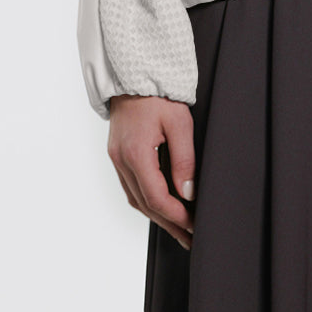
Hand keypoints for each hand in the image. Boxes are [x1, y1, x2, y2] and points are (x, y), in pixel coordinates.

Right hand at [107, 95, 195, 249]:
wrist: (135, 73)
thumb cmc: (159, 93)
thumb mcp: (180, 122)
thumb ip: (184, 159)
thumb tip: (188, 192)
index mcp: (136, 153)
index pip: (156, 197)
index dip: (176, 215)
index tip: (194, 225)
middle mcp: (121, 160)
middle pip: (145, 204)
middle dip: (169, 224)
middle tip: (190, 238)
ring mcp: (117, 158)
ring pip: (136, 198)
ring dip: (158, 216)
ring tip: (179, 229)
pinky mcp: (118, 154)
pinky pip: (131, 186)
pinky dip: (147, 200)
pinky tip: (161, 207)